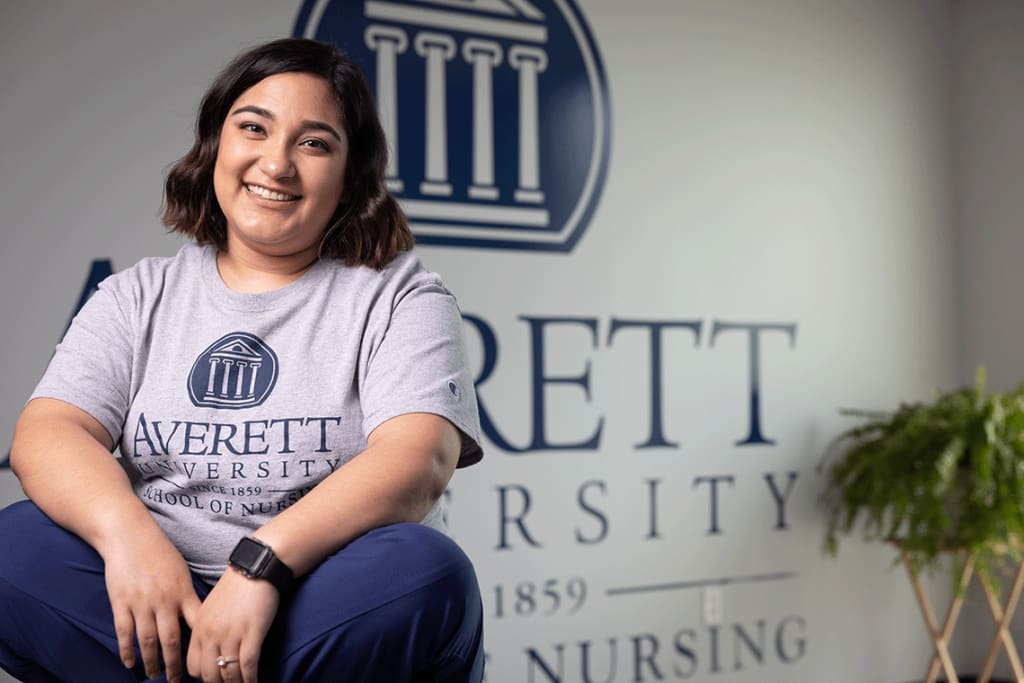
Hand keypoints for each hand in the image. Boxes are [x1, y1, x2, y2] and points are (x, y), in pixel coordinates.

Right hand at [102, 534, 201, 681]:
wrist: (129, 535)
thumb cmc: (159, 552)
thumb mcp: (181, 571)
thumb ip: (187, 595)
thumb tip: (200, 618)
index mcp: (182, 591)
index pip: (197, 624)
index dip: (201, 645)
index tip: (204, 660)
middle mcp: (163, 600)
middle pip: (171, 640)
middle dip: (175, 665)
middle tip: (176, 681)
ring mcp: (140, 603)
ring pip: (147, 641)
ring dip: (151, 662)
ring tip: (154, 676)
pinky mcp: (120, 603)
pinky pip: (124, 633)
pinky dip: (126, 651)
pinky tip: (129, 664)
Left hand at [186, 568, 279, 682]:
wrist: (256, 568)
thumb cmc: (236, 587)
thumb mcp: (211, 607)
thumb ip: (206, 629)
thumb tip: (211, 649)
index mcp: (199, 628)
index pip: (193, 666)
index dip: (203, 677)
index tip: (215, 679)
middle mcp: (211, 634)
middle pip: (208, 675)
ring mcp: (231, 634)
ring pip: (228, 674)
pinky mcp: (251, 633)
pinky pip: (247, 665)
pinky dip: (251, 679)